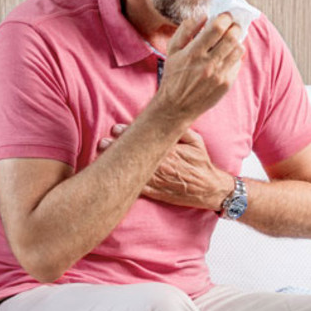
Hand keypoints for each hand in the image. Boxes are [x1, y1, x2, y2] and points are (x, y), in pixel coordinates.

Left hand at [99, 124, 231, 210]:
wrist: (208, 188)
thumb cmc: (201, 163)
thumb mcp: (196, 142)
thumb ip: (182, 130)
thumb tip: (168, 117)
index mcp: (171, 151)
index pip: (147, 140)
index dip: (129, 133)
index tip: (116, 128)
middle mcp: (163, 165)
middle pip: (137, 155)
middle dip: (118, 148)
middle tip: (103, 142)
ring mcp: (158, 180)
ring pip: (134, 171)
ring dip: (117, 164)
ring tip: (102, 155)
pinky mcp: (156, 193)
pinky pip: (138, 188)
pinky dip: (125, 182)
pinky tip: (113, 176)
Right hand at [153, 13, 245, 123]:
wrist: (176, 106)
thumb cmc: (173, 76)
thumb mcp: (173, 50)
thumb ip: (186, 30)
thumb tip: (203, 16)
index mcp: (194, 52)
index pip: (217, 28)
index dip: (225, 17)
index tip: (225, 15)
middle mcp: (208, 63)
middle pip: (232, 37)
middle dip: (234, 26)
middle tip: (232, 24)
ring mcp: (219, 74)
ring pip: (238, 49)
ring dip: (236, 41)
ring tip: (230, 39)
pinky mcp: (226, 84)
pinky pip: (237, 63)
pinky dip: (234, 56)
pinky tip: (227, 55)